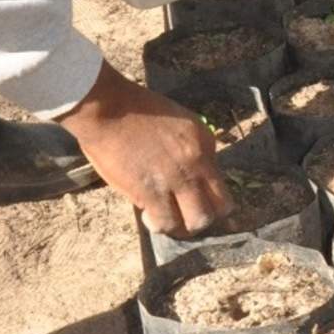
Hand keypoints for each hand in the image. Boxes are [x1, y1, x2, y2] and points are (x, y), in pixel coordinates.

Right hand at [58, 62, 232, 235]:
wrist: (109, 108)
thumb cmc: (136, 109)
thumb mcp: (179, 123)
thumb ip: (191, 147)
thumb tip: (192, 173)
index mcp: (205, 142)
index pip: (223, 183)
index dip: (212, 199)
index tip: (197, 201)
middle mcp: (197, 163)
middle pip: (219, 208)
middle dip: (205, 218)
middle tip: (186, 216)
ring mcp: (176, 179)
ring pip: (197, 221)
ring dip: (184, 226)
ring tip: (168, 220)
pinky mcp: (151, 192)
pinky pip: (166, 223)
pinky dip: (160, 225)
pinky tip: (149, 217)